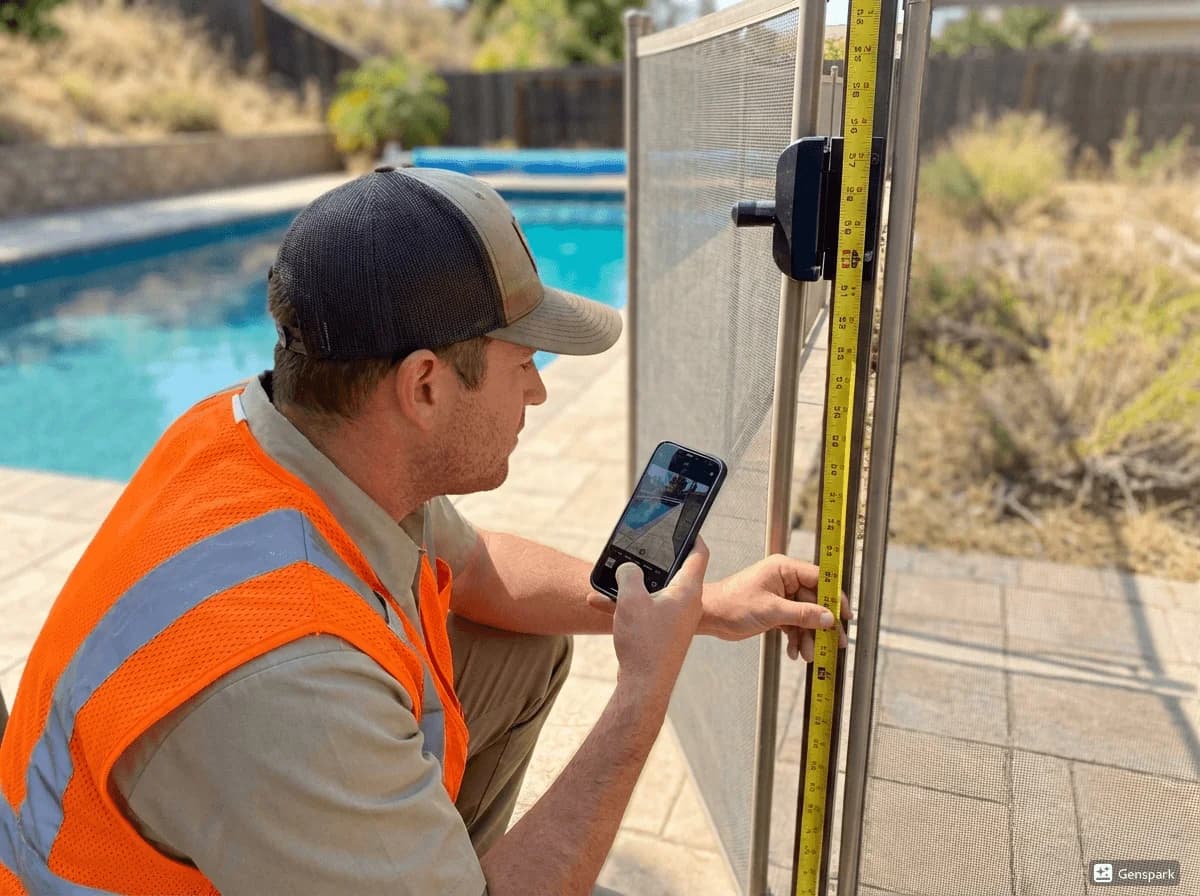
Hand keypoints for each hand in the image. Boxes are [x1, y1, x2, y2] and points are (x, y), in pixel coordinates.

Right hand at [587, 538, 709, 694]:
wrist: (644, 686)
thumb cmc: (645, 642)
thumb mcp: (631, 599)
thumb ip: (629, 574)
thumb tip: (628, 568)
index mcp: (687, 591)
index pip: (698, 554)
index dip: (692, 536)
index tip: (684, 526)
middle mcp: (687, 605)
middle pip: (674, 572)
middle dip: (654, 561)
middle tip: (639, 550)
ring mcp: (676, 621)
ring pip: (656, 592)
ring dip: (635, 585)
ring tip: (612, 580)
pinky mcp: (664, 634)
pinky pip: (648, 610)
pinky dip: (631, 604)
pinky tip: (605, 604)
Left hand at [700, 554, 851, 661]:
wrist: (709, 615)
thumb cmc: (731, 603)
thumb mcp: (771, 610)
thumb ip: (802, 614)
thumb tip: (828, 617)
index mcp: (784, 568)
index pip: (820, 579)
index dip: (835, 597)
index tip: (846, 615)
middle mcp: (785, 580)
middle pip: (815, 601)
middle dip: (821, 625)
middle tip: (835, 642)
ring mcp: (780, 596)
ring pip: (805, 616)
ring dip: (808, 636)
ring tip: (809, 654)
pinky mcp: (775, 610)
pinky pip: (794, 624)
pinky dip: (796, 638)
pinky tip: (794, 652)